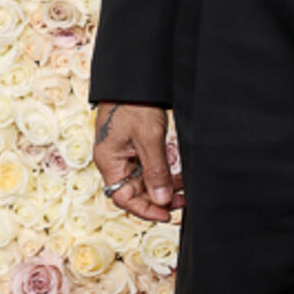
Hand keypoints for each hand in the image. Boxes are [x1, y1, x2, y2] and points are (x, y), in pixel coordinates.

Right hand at [93, 102, 183, 221]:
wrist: (134, 78)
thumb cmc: (134, 103)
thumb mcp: (149, 139)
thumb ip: (156, 172)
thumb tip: (161, 200)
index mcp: (109, 161)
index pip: (124, 197)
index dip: (145, 210)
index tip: (167, 215)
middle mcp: (113, 160)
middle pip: (134, 190)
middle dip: (158, 198)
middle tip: (182, 201)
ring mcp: (122, 152)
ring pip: (142, 179)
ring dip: (162, 185)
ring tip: (184, 189)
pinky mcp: (133, 144)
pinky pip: (146, 165)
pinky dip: (161, 171)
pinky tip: (177, 173)